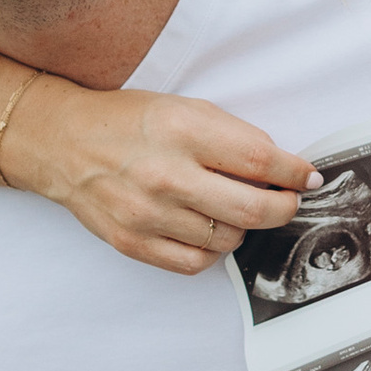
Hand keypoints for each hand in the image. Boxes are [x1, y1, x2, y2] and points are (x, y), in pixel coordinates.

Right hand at [11, 81, 313, 275]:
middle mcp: (165, 174)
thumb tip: (282, 169)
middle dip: (282, 207)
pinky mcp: (133, 243)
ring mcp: (147, 213)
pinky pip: (195, 262)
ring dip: (242, 226)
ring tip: (230, 207)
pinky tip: (205, 227)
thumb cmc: (128, 122)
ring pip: (228, 239)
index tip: (308, 177)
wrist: (62, 143)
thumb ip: (232, 137)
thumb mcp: (183, 109)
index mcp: (181, 130)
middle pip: (252, 208)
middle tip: (287, 201)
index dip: (294, 172)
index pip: (259, 159)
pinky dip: (211, 249)